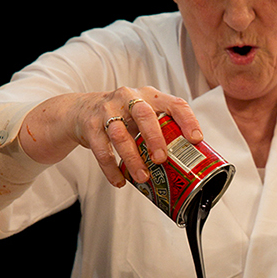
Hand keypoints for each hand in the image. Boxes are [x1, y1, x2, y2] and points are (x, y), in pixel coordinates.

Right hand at [21, 87, 204, 188]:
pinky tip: (120, 181)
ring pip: (120, 134)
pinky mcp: (91, 125)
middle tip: (162, 160)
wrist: (82, 109)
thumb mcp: (142, 116)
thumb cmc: (122, 116)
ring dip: (132, 159)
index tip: (195, 139)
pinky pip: (101, 149)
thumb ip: (160, 129)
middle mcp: (129, 98)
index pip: (174, 103)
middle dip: (155, 138)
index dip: (187, 120)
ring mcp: (107, 110)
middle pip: (144, 115)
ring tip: (142, 177)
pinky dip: (111, 168)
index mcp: (149, 96)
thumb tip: (186, 160)